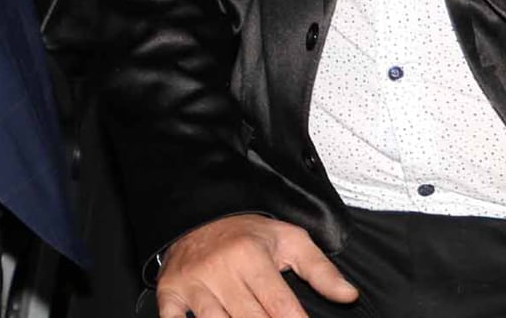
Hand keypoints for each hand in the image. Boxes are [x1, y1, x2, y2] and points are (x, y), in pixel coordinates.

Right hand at [155, 213, 357, 317]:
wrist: (197, 213)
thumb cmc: (246, 234)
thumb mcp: (288, 240)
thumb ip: (320, 270)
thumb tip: (348, 295)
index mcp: (250, 256)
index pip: (281, 308)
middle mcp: (220, 269)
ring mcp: (193, 281)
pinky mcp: (171, 289)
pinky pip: (172, 317)